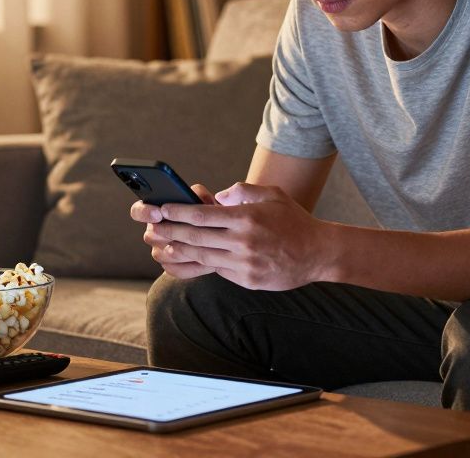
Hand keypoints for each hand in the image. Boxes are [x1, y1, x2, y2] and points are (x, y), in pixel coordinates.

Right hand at [130, 184, 217, 279]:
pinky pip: (175, 270)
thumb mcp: (213, 200)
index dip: (145, 212)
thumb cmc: (217, 211)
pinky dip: (190, 267)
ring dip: (180, 252)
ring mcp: (163, 250)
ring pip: (161, 255)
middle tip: (180, 233)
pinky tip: (210, 264)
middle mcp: (157, 230)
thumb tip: (208, 198)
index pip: (139, 211)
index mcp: (158, 210)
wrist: (229, 232)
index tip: (159, 212)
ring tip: (203, 249)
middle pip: (150, 236)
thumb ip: (206, 196)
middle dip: (166, 234)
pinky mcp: (174, 266)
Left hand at [151, 183, 325, 290]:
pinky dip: (200, 263)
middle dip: (169, 232)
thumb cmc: (293, 220)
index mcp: (246, 217)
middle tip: (151, 229)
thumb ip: (241, 191)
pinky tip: (187, 258)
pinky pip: (217, 270)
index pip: (202, 214)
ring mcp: (244, 263)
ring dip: (178, 251)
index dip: (177, 212)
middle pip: (195, 237)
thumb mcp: (271, 194)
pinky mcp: (247, 280)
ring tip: (161, 245)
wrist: (318, 253)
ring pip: (201, 256)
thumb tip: (216, 197)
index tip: (160, 209)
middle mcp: (243, 241)